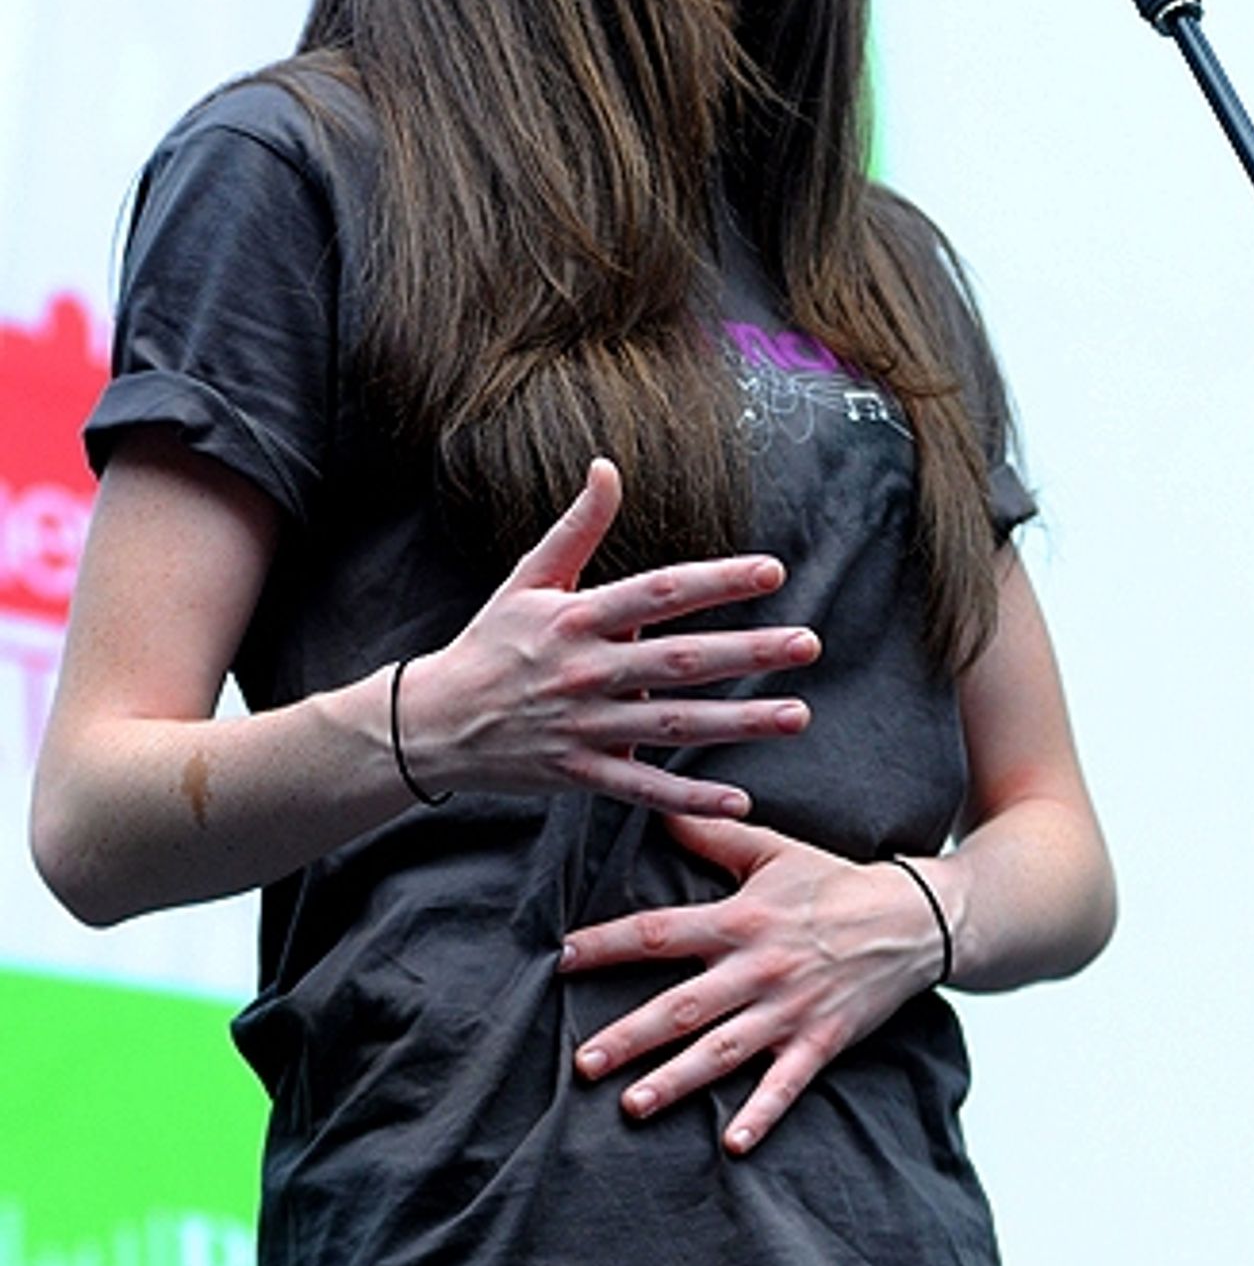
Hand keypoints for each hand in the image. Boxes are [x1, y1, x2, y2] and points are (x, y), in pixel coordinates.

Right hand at [397, 459, 819, 813]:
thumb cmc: (489, 644)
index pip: (659, 593)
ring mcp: (584, 726)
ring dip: (739, 722)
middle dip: (748, 652)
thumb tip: (607, 467)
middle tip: (808, 643)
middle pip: (680, 660)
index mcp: (577, 618)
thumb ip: (577, 528)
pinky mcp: (580, 773)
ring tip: (798, 714)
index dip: (716, 581)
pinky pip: (642, 789)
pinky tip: (740, 798)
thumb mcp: (528, 579)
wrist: (432, 723)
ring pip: (674, 725)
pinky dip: (689, 797)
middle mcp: (585, 671)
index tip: (772, 571)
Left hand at [559, 813, 945, 1151]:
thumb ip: (714, 836)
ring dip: (677, 1080)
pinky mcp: (821, 1042)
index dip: (609, 944)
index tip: (563, 958)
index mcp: (740, 920)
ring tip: (632, 1105)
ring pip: (723, 1051)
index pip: (661, 933)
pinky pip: (786, 1085)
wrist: (912, 918)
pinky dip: (761, 1114)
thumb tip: (662, 811)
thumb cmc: (833, 883)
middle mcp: (758, 968)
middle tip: (582, 1062)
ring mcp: (790, 1010)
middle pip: (683, 1005)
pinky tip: (732, 1144)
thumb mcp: (773, 850)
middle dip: (630, 1035)